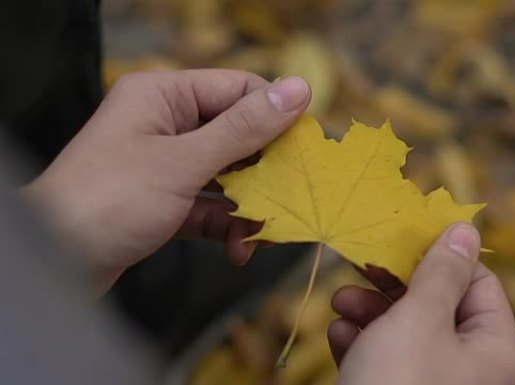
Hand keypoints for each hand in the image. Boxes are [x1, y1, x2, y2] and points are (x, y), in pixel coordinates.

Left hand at [23, 70, 310, 292]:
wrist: (52, 263)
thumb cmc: (110, 200)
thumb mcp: (185, 162)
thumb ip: (245, 128)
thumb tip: (299, 89)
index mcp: (164, 95)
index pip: (239, 90)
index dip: (277, 116)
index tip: (309, 148)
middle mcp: (164, 123)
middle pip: (236, 135)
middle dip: (265, 171)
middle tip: (292, 197)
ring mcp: (164, 164)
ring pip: (226, 175)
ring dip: (248, 205)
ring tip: (263, 234)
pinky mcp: (163, 201)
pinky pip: (209, 205)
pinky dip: (227, 226)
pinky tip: (239, 250)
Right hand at [328, 223, 514, 384]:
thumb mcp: (420, 319)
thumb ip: (442, 272)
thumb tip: (465, 229)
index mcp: (494, 348)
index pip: (478, 282)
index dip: (440, 256)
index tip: (401, 239)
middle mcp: (472, 368)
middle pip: (437, 306)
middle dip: (393, 286)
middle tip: (361, 267)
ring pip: (406, 333)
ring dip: (370, 313)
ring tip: (339, 303)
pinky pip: (387, 363)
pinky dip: (363, 345)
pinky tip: (338, 337)